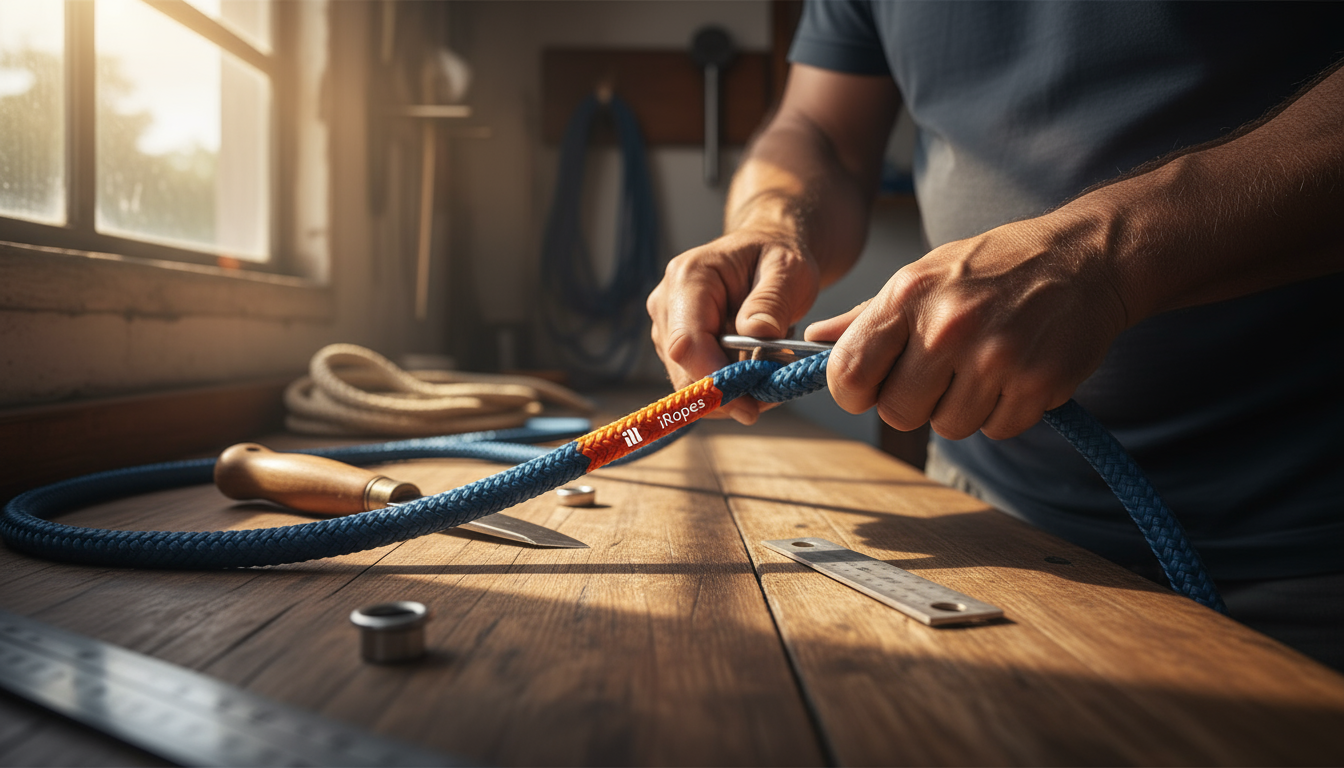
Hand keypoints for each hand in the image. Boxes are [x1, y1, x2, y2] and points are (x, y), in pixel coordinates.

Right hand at [647, 227, 820, 423]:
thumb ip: (772, 300)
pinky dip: (727, 389)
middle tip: (773, 393)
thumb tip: (757, 334)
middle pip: (683, 370)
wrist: (764, 254)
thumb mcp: (788, 270)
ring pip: (689, 383)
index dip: (713, 379)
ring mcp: (667, 327)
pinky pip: (696, 382)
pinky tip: (754, 372)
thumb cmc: (775, 257)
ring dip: (731, 391)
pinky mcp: (676, 346)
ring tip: (769, 373)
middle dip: (728, 391)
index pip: (686, 343)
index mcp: (689, 278)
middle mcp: (667, 303)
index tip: (750, 404)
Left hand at [805, 213, 1130, 439]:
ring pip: (948, 427)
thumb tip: (811, 342)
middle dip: (914, 403)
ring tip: (983, 365)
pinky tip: (1015, 373)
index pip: (848, 374)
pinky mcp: (1037, 384)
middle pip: (897, 413)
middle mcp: (947, 326)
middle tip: (941, 372)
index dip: (854, 391)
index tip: (871, 386)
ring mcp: (995, 357)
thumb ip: (867, 317)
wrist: (1086, 257)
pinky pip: (997, 429)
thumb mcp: (923, 275)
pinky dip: (1004, 411)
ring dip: (962, 407)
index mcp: (908, 295)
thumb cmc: (996, 266)